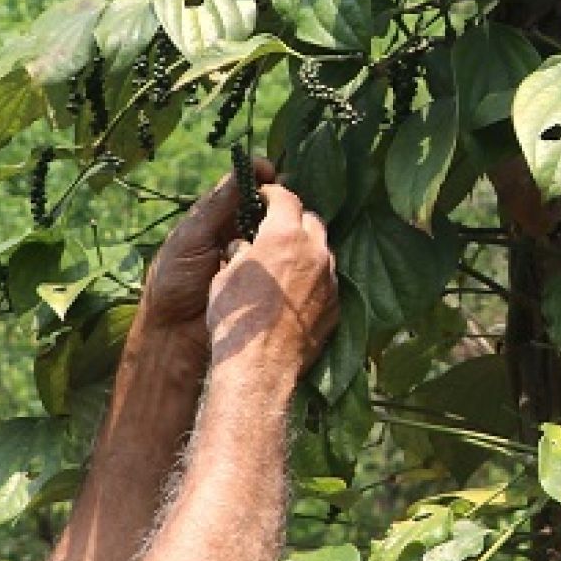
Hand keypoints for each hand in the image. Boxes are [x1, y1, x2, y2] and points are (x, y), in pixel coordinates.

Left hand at [141, 157, 278, 346]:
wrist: (176, 333)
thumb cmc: (174, 282)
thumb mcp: (191, 238)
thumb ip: (216, 207)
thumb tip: (243, 169)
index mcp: (213, 218)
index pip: (241, 186)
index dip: (257, 175)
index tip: (270, 172)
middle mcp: (233, 233)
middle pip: (263, 206)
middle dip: (274, 202)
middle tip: (281, 206)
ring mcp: (249, 257)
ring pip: (274, 233)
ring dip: (279, 230)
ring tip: (283, 232)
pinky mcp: (260, 281)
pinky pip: (278, 262)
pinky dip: (283, 257)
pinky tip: (289, 255)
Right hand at [206, 184, 338, 371]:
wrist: (259, 366)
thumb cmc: (235, 318)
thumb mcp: (224, 275)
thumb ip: (240, 252)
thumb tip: (243, 247)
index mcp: (284, 235)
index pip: (285, 197)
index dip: (272, 194)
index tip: (262, 198)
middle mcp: (314, 252)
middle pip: (310, 221)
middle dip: (293, 221)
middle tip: (274, 232)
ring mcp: (330, 280)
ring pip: (323, 252)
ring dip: (307, 251)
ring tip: (286, 264)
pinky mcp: (336, 306)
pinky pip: (328, 282)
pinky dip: (314, 280)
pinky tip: (296, 294)